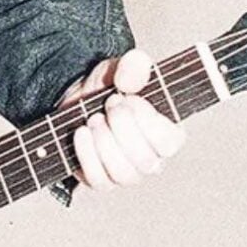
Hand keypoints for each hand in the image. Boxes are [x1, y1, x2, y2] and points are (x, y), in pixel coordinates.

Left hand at [57, 48, 185, 189]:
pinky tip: (82, 133)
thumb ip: (133, 65)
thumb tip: (133, 74)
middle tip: (108, 105)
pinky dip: (87, 154)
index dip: (146, 119)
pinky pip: (99, 181)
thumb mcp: (120, 69)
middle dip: (122, 128)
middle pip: (146, 161)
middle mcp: (151, 159)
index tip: (127, 98)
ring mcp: (126, 173)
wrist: (77, 103)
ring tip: (93, 120)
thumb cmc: (108, 90)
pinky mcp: (101, 180)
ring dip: (104, 143)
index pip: (169, 141)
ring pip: (124, 174)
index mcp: (166, 134)